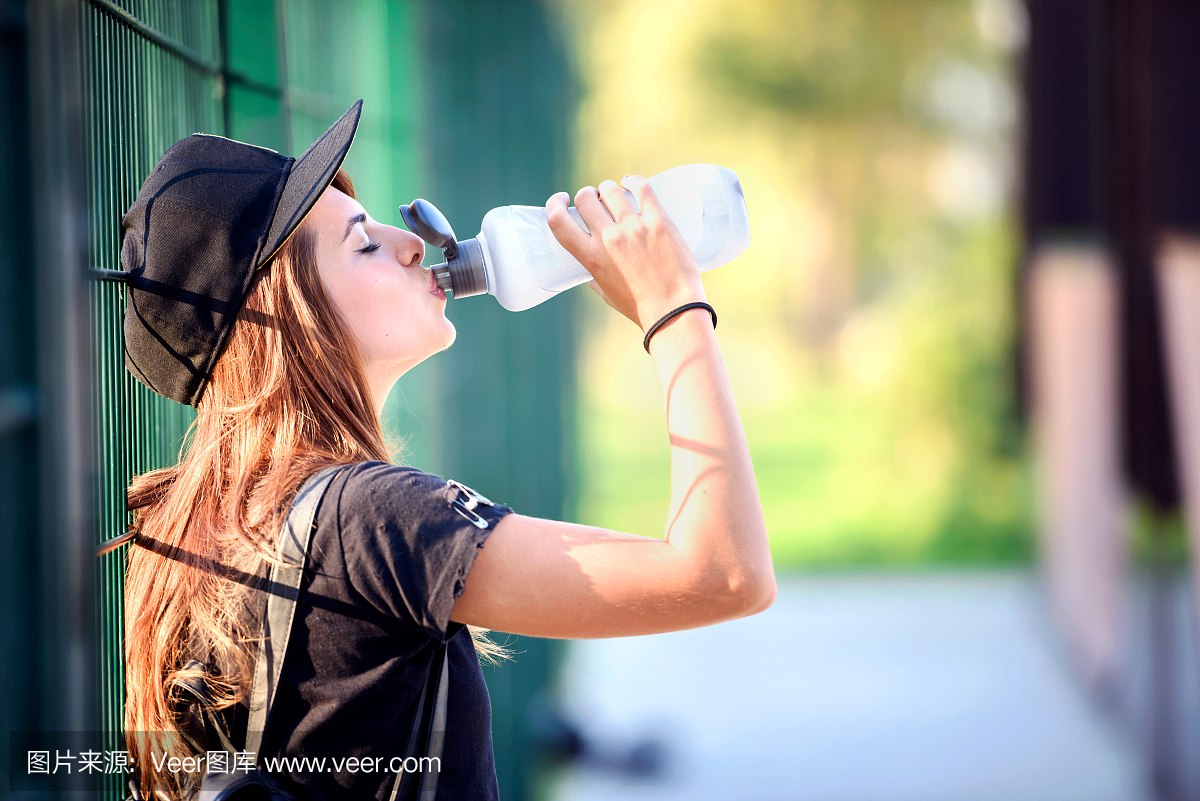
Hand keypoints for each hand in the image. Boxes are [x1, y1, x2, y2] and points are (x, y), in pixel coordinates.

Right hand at [545, 176, 705, 330]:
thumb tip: (592, 267)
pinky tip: (630, 184)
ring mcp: (634, 228)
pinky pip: (642, 188)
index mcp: (591, 257)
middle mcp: (609, 239)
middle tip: (597, 202)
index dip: (554, 204)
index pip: (557, 220)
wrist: (674, 311)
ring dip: (608, 190)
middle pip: (585, 198)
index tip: (562, 200)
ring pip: (610, 190)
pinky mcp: (659, 221)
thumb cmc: (639, 307)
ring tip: (615, 196)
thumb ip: (594, 275)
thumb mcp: (605, 292)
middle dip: (588, 196)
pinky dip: (632, 181)